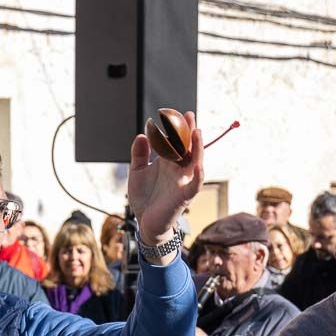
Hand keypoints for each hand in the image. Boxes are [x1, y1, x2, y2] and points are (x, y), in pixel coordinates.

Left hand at [128, 111, 203, 243]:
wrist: (144, 222)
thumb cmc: (144, 198)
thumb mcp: (137, 172)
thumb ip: (139, 154)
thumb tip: (142, 134)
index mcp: (167, 162)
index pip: (175, 142)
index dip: (177, 128)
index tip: (176, 113)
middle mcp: (178, 169)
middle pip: (187, 147)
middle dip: (189, 132)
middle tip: (189, 116)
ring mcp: (183, 182)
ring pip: (195, 162)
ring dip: (198, 148)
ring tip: (197, 132)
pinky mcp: (184, 196)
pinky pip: (195, 184)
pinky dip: (198, 175)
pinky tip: (198, 165)